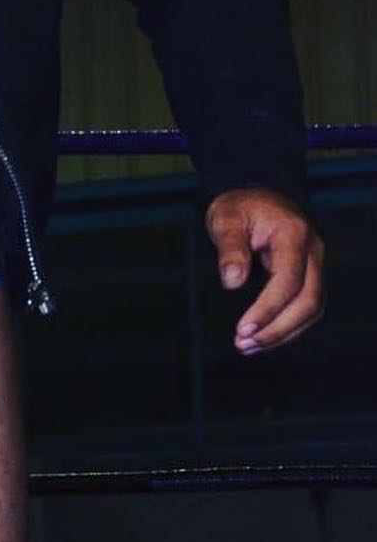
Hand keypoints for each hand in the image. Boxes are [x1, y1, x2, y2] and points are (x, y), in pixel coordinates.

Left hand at [206, 187, 324, 356]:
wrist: (257, 195)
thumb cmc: (240, 206)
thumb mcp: (227, 218)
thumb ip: (230, 248)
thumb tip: (232, 282)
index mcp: (294, 234)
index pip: (289, 280)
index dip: (269, 308)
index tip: (244, 329)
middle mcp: (312, 251)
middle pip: (308, 301)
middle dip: (277, 329)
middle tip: (243, 344)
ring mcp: (315, 264)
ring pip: (311, 309)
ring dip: (282, 333)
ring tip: (247, 346)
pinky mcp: (309, 275)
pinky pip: (305, 306)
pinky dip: (286, 325)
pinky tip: (261, 337)